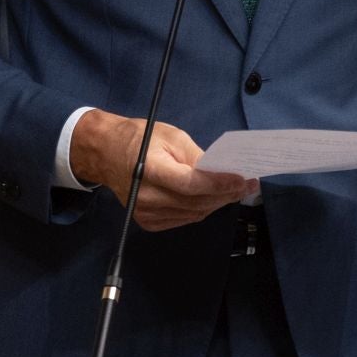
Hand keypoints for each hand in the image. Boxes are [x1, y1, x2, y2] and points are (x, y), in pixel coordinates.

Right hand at [69, 109, 254, 231]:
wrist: (107, 153)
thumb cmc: (139, 139)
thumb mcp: (171, 135)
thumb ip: (196, 156)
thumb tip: (221, 171)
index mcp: (149, 169)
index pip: (190, 184)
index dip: (219, 184)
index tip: (242, 179)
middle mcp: (145, 196)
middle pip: (195, 201)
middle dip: (226, 194)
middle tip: (249, 184)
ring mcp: (144, 212)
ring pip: (193, 213)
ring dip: (217, 203)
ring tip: (236, 190)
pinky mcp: (147, 222)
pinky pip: (183, 218)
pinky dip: (201, 209)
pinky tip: (214, 198)